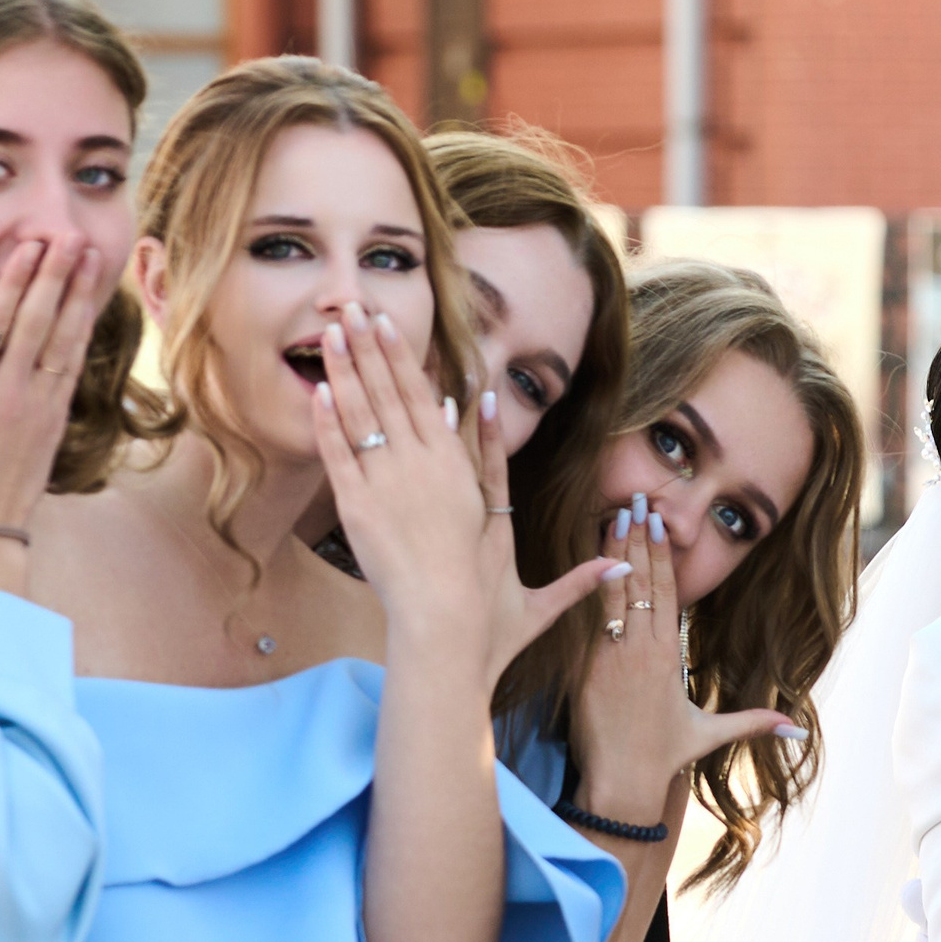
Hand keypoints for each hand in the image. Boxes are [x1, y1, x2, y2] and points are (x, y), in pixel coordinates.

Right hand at [0, 238, 111, 583]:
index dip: (17, 277)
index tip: (31, 243)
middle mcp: (8, 389)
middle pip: (37, 320)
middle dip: (56, 274)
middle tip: (71, 236)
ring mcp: (38, 404)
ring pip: (63, 339)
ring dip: (79, 297)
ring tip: (92, 260)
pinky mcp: (56, 421)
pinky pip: (71, 368)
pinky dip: (82, 336)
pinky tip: (89, 311)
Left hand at [312, 325, 615, 691]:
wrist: (447, 633)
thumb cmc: (489, 622)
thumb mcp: (537, 602)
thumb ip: (577, 583)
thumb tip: (622, 573)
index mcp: (470, 485)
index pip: (447, 418)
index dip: (429, 376)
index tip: (418, 341)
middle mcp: (432, 473)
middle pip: (403, 398)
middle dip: (381, 349)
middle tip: (362, 308)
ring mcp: (393, 485)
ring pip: (368, 414)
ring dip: (350, 369)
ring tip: (335, 330)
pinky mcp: (360, 508)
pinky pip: (341, 453)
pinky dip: (329, 421)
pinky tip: (319, 388)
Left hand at [570, 490, 800, 823]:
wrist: (621, 781)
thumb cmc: (662, 756)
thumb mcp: (710, 733)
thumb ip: (751, 722)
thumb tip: (796, 728)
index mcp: (670, 657)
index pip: (669, 594)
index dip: (664, 556)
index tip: (659, 523)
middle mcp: (642, 650)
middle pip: (642, 583)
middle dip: (640, 539)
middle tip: (638, 500)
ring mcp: (612, 656)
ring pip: (614, 593)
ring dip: (613, 552)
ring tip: (612, 515)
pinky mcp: (587, 667)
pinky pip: (589, 619)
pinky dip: (589, 586)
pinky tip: (586, 559)